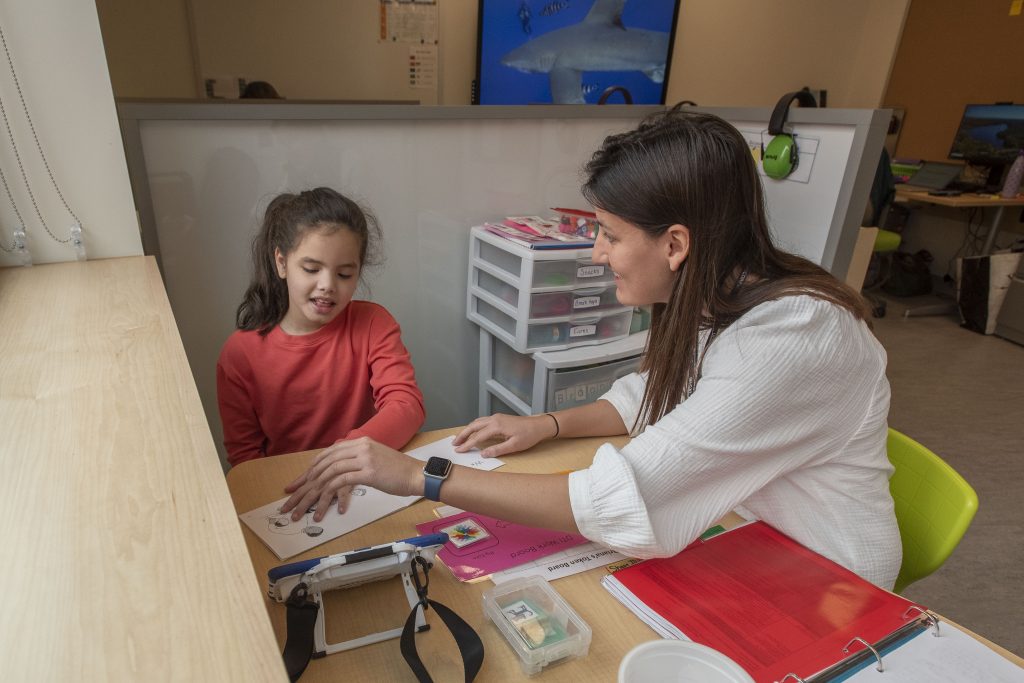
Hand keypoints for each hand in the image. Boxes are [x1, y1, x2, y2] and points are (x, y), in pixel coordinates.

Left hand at [280, 437, 421, 521]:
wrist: (417, 475)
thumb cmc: (399, 471)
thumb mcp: (376, 458)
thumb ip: (359, 459)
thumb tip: (342, 470)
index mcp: (360, 442)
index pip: (329, 453)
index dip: (312, 467)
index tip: (300, 481)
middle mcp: (360, 447)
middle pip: (325, 462)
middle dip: (306, 480)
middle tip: (292, 495)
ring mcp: (364, 458)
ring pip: (330, 472)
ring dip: (313, 490)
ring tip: (303, 504)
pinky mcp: (368, 472)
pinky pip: (341, 482)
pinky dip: (329, 494)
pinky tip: (322, 504)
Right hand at [452, 413, 556, 457]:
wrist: (539, 425)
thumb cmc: (529, 436)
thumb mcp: (514, 446)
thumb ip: (497, 450)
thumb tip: (483, 454)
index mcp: (497, 426)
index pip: (477, 436)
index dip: (467, 444)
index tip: (459, 450)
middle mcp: (494, 419)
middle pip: (473, 426)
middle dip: (463, 435)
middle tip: (454, 443)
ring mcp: (496, 417)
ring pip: (477, 422)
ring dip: (467, 430)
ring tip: (460, 438)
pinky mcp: (499, 418)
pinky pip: (482, 421)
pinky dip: (474, 426)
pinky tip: (473, 431)